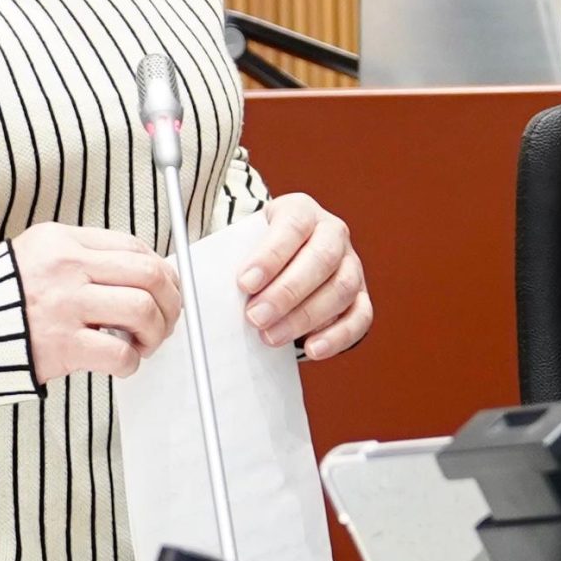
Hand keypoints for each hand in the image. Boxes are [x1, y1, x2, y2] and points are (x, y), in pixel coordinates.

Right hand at [12, 222, 181, 382]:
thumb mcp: (37, 255)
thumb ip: (83, 259)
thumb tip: (142, 276)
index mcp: (62, 240)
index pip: (133, 247)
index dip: (161, 271)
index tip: (165, 289)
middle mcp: (66, 268)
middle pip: (148, 275)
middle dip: (170, 301)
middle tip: (165, 320)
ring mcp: (64, 306)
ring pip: (142, 310)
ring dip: (155, 332)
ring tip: (143, 343)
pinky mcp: (62, 345)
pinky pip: (119, 354)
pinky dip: (130, 363)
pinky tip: (119, 363)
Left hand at [235, 193, 371, 359]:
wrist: (285, 251)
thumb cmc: (259, 249)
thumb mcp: (244, 241)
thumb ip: (232, 258)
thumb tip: (200, 285)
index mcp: (301, 210)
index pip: (290, 228)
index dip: (269, 257)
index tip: (244, 283)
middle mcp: (333, 233)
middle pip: (320, 260)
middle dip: (286, 292)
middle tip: (255, 317)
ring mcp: (351, 264)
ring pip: (341, 289)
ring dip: (305, 317)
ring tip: (271, 336)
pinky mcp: (361, 295)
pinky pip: (360, 317)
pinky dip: (337, 336)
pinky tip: (311, 349)